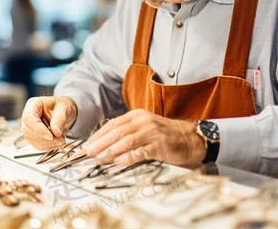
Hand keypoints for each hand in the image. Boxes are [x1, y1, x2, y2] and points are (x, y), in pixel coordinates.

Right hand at [21, 96, 77, 150]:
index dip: (38, 129)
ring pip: (32, 140)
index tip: (51, 136)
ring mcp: (29, 127)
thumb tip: (56, 132)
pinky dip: (48, 146)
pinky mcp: (33, 137)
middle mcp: (28, 116)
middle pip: (28, 130)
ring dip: (47, 144)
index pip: (29, 118)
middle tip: (59, 139)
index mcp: (33, 104)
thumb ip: (60, 118)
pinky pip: (37, 145)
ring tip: (60, 140)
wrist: (65, 112)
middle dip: (44, 138)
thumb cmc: (63, 106)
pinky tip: (57, 142)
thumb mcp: (65, 107)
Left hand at [82, 109, 206, 166]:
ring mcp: (152, 132)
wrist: (190, 138)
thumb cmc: (164, 135)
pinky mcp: (160, 145)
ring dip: (110, 150)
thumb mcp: (144, 128)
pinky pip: (140, 151)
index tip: (86, 146)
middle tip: (88, 153)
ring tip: (99, 159)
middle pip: (116, 132)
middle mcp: (143, 121)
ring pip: (126, 141)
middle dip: (100, 143)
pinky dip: (128, 157)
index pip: (112, 124)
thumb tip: (104, 147)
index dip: (98, 135)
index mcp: (137, 115)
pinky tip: (118, 162)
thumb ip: (127, 134)